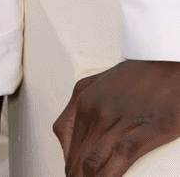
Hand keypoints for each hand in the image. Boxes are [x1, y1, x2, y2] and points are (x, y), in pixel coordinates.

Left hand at [53, 59, 179, 175]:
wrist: (169, 67)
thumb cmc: (139, 76)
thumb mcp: (99, 81)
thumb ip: (81, 102)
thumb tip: (69, 131)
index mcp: (84, 98)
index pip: (64, 135)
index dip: (67, 157)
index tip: (72, 168)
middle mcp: (95, 110)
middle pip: (76, 153)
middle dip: (76, 173)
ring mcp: (117, 122)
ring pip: (92, 162)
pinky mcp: (142, 132)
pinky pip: (118, 160)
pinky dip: (108, 176)